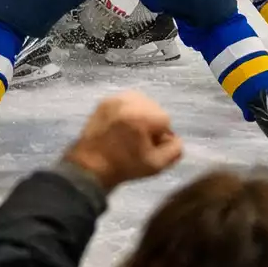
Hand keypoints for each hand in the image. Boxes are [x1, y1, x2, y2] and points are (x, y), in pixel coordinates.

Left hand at [63, 90, 182, 192]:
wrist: (90, 166)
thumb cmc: (125, 167)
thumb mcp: (156, 165)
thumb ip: (175, 151)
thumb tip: (176, 139)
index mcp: (143, 116)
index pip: (166, 119)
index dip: (162, 135)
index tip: (152, 147)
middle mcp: (130, 102)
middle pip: (153, 107)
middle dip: (152, 122)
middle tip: (143, 140)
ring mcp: (115, 99)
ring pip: (140, 102)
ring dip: (141, 114)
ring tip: (133, 132)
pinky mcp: (104, 101)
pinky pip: (124, 101)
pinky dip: (127, 111)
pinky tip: (122, 127)